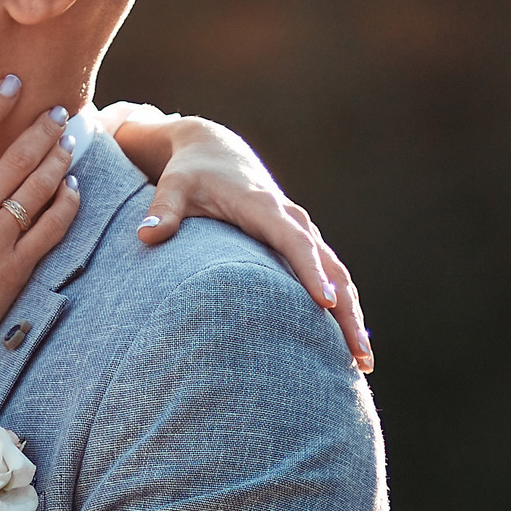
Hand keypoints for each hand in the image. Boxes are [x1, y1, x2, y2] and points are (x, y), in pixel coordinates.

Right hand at [0, 75, 80, 455]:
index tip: (12, 83)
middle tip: (59, 110)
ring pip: (36, 190)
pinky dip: (65, 205)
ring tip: (71, 140)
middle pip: (12, 160)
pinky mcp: (14, 271)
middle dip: (39, 130)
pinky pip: (49, 230)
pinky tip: (74, 189)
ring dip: (57, 160)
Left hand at [121, 112, 370, 372]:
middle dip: (348, 310)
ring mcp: (300, 230)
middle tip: (360, 355)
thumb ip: (162, 211)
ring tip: (363, 362)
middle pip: (330, 266)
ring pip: (338, 273)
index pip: (295, 242)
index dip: (311, 271)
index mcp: (264, 206)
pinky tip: (349, 340)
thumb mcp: (174, 186)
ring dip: (353, 314)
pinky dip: (344, 304)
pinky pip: (330, 273)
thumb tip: (147, 236)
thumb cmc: (191, 172)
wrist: (214, 149)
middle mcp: (291, 218)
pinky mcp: (300, 240)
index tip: (325, 304)